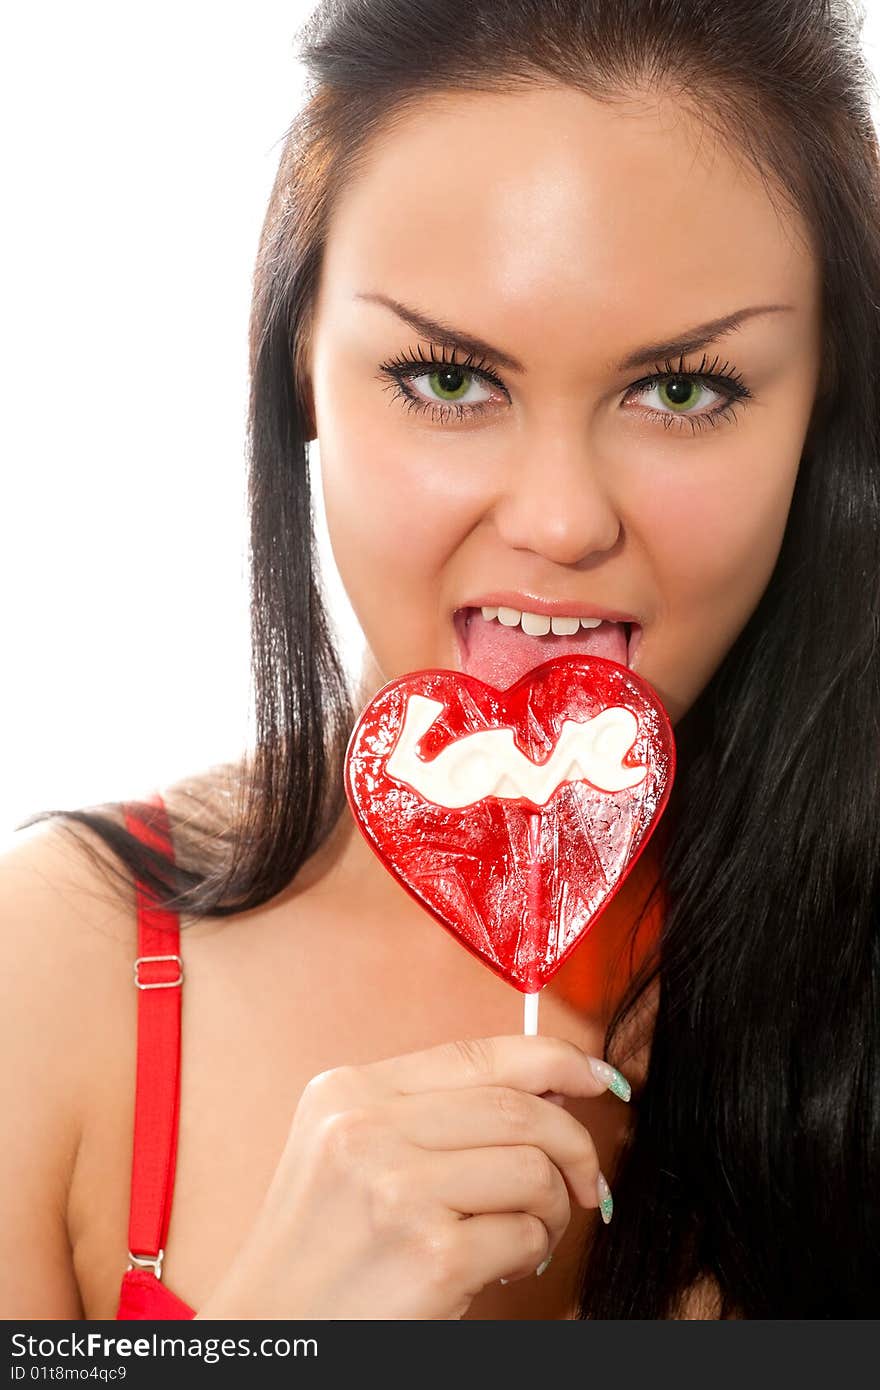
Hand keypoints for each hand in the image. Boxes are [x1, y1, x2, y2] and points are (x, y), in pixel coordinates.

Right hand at [193, 1034, 626, 1319]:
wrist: (270, 1335)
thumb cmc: (322, 1250)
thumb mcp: (348, 1152)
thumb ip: (430, 1112)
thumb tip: (550, 1090)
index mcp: (348, 1091)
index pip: (477, 1052)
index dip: (555, 1059)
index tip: (599, 1078)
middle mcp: (366, 1128)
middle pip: (518, 1108)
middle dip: (574, 1144)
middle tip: (586, 1182)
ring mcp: (396, 1190)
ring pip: (532, 1168)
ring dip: (553, 1205)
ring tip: (530, 1231)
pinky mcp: (430, 1255)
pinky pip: (524, 1233)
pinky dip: (531, 1251)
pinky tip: (503, 1265)